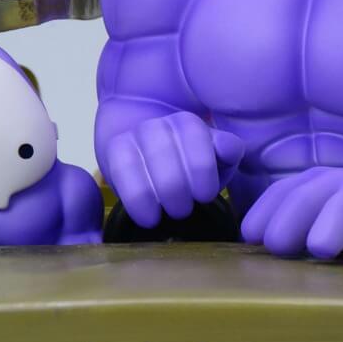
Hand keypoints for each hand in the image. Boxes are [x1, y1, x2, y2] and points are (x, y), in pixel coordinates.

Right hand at [103, 112, 244, 227]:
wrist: (153, 166)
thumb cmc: (191, 169)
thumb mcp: (217, 162)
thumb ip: (227, 153)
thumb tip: (227, 149)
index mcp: (188, 123)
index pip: (195, 136)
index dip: (201, 168)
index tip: (204, 196)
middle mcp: (158, 124)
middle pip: (164, 150)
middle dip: (175, 185)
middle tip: (183, 210)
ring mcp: (134, 136)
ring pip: (140, 158)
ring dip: (154, 192)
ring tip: (165, 214)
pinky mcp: (115, 150)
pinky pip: (120, 171)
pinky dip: (136, 199)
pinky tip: (148, 218)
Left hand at [239, 167, 342, 258]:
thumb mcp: (331, 234)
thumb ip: (302, 247)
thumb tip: (263, 280)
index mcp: (303, 190)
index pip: (265, 206)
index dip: (253, 228)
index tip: (246, 261)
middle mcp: (318, 183)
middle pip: (280, 202)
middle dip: (268, 229)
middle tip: (265, 262)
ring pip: (305, 200)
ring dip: (289, 226)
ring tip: (281, 252)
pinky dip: (330, 226)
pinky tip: (323, 249)